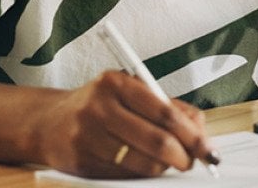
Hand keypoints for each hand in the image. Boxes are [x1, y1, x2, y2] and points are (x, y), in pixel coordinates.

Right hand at [32, 70, 213, 177]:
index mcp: (117, 83)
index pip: (165, 113)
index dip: (192, 135)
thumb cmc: (100, 105)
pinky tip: (144, 167)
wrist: (48, 122)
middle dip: (183, 156)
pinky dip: (142, 175)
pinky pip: (124, 175)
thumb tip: (200, 131)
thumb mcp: (131, 92)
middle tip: (192, 162)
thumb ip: (168, 106)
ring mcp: (87, 136)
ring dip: (164, 168)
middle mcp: (99, 107)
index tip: (208, 150)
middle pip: (156, 141)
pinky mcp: (81, 162)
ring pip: (142, 163)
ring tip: (169, 164)